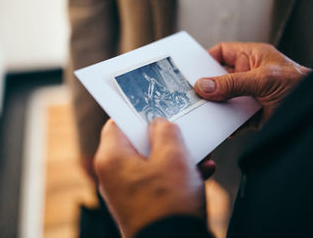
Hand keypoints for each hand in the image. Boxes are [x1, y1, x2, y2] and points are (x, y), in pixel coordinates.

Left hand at [94, 118, 205, 236]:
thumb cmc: (169, 203)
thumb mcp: (173, 157)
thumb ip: (165, 131)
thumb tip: (159, 124)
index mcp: (111, 158)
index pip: (117, 123)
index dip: (137, 113)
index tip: (156, 109)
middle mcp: (112, 174)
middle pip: (136, 143)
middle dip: (164, 138)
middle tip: (183, 132)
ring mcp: (125, 191)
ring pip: (150, 162)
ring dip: (175, 157)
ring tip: (200, 156)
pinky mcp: (139, 204)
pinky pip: (155, 181)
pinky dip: (174, 176)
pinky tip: (200, 174)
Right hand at [195, 43, 311, 125]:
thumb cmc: (300, 85)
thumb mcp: (264, 79)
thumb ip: (233, 83)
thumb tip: (204, 86)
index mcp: (251, 57)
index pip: (221, 52)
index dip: (205, 59)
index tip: (190, 70)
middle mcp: (247, 75)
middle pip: (218, 78)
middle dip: (207, 87)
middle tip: (191, 94)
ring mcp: (248, 95)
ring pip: (222, 99)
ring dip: (214, 107)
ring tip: (202, 112)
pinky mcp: (250, 115)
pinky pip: (231, 118)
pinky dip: (225, 124)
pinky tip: (222, 127)